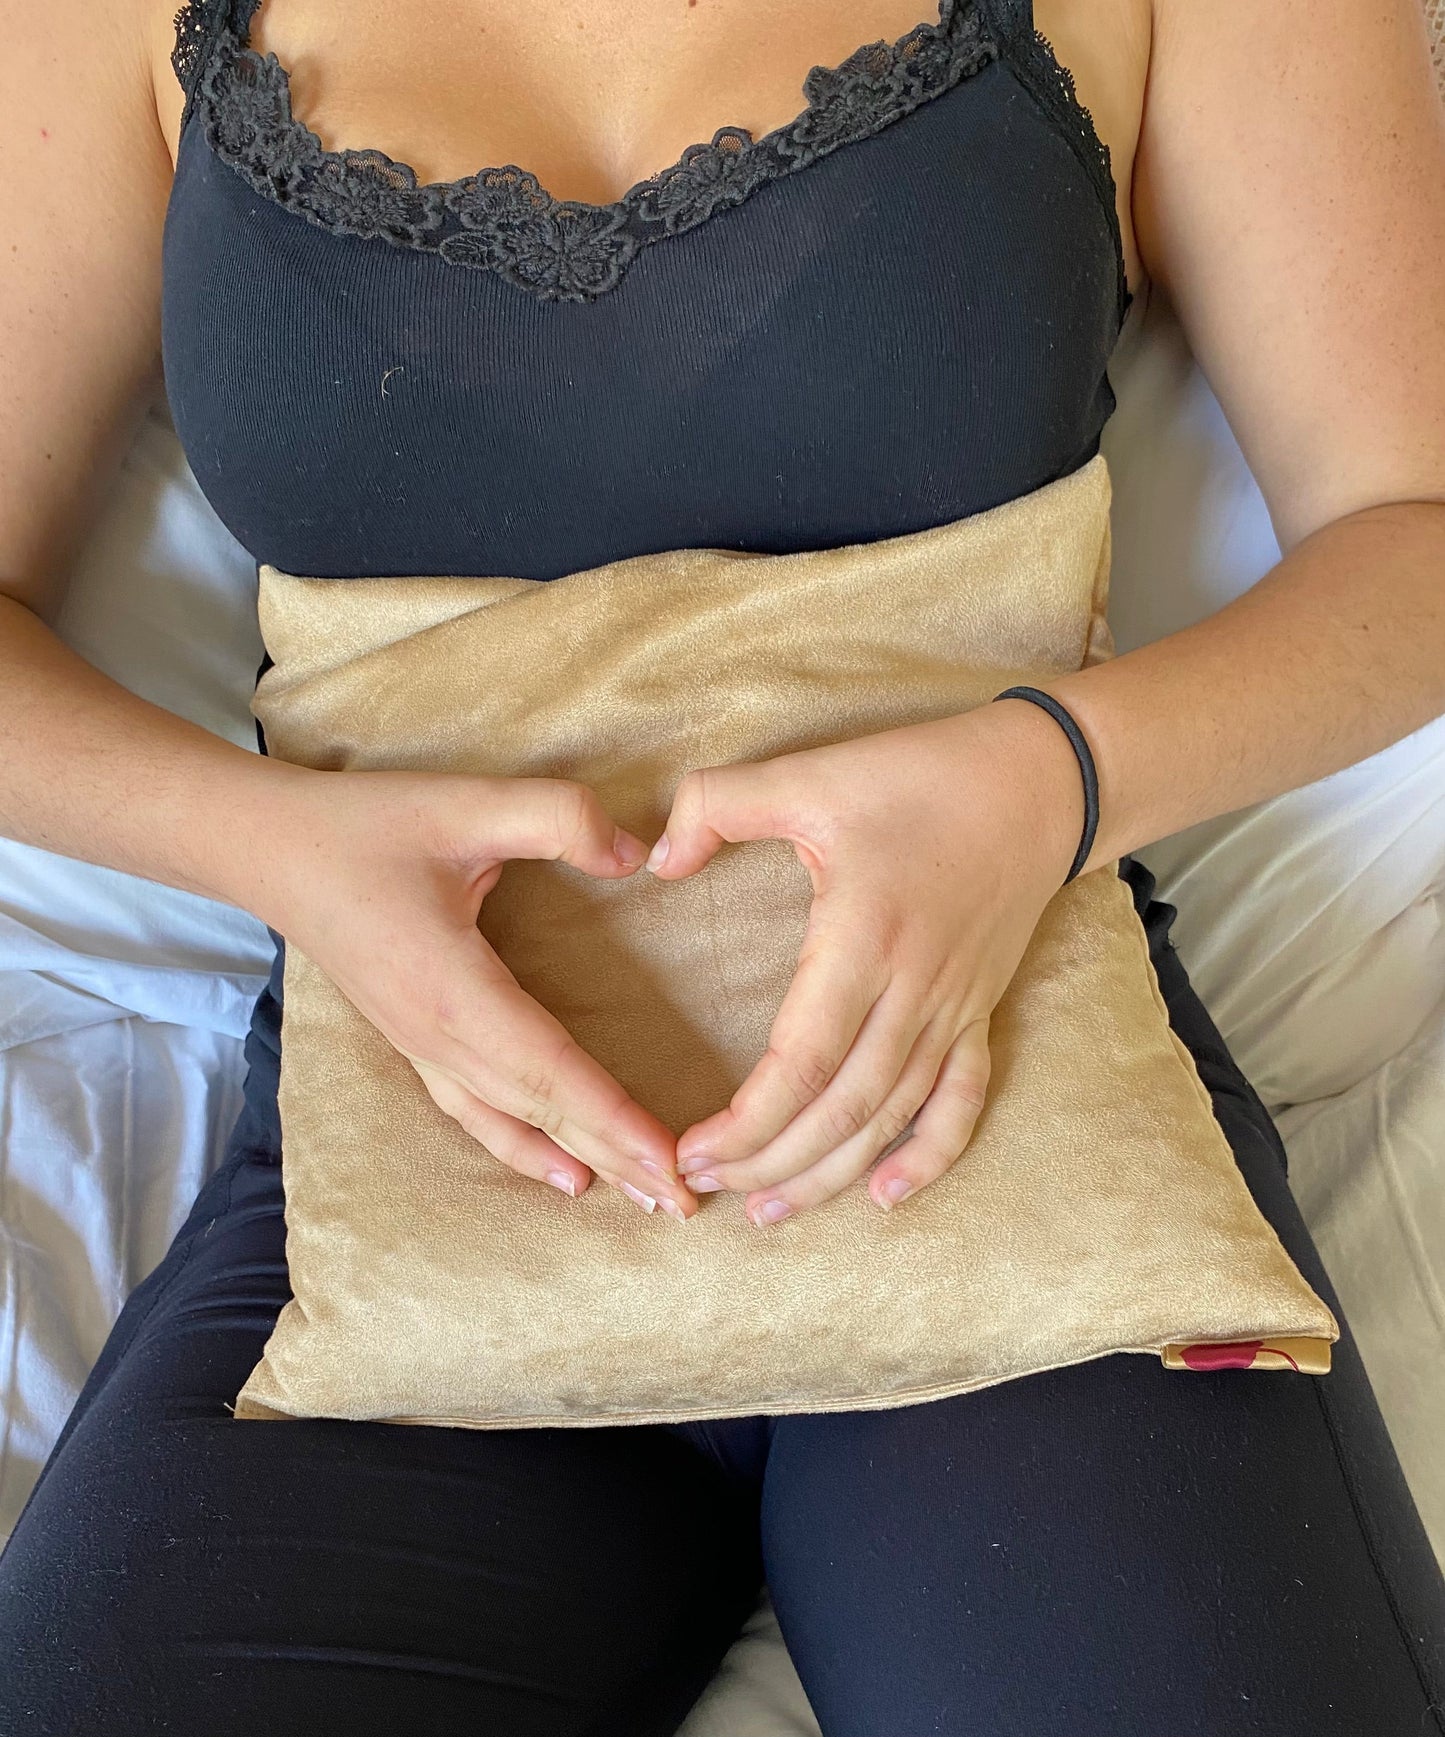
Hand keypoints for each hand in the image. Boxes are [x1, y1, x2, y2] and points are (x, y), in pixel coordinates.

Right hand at [252, 768, 696, 1218]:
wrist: (267, 849)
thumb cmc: (365, 827)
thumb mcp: (466, 804)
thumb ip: (558, 820)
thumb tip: (637, 855)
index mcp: (456, 994)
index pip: (554, 1073)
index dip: (617, 1121)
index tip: (672, 1164)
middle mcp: (439, 1038)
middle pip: (543, 1114)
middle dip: (619, 1159)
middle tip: (686, 1205)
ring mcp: (421, 1048)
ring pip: (511, 1124)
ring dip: (581, 1161)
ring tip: (639, 1198)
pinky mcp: (413, 1041)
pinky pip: (477, 1113)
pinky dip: (525, 1148)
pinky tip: (559, 1170)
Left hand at [645, 698, 1087, 1223]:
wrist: (1039, 781)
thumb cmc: (921, 775)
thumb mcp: (810, 772)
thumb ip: (719, 805)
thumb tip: (655, 859)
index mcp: (864, 939)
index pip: (804, 1061)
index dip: (748, 1122)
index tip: (694, 1150)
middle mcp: (913, 990)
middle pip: (843, 1108)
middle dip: (772, 1162)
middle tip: (706, 1188)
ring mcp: (953, 1008)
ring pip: (892, 1116)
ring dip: (830, 1173)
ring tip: (767, 1210)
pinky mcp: (979, 1011)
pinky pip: (962, 1100)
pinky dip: (931, 1156)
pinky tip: (888, 1196)